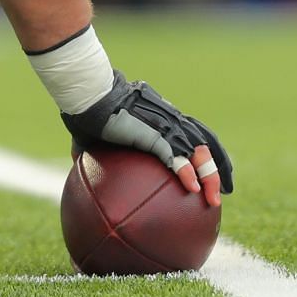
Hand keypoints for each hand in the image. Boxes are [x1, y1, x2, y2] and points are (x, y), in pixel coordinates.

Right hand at [61, 72, 232, 204]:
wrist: (88, 98)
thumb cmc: (87, 113)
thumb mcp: (91, 136)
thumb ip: (90, 149)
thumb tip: (75, 162)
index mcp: (160, 120)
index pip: (192, 135)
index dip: (204, 154)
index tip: (207, 175)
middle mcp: (169, 122)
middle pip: (205, 144)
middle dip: (217, 169)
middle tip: (221, 193)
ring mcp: (164, 127)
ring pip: (198, 151)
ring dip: (209, 176)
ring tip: (214, 199)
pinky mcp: (155, 134)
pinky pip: (176, 157)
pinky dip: (187, 172)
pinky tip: (192, 190)